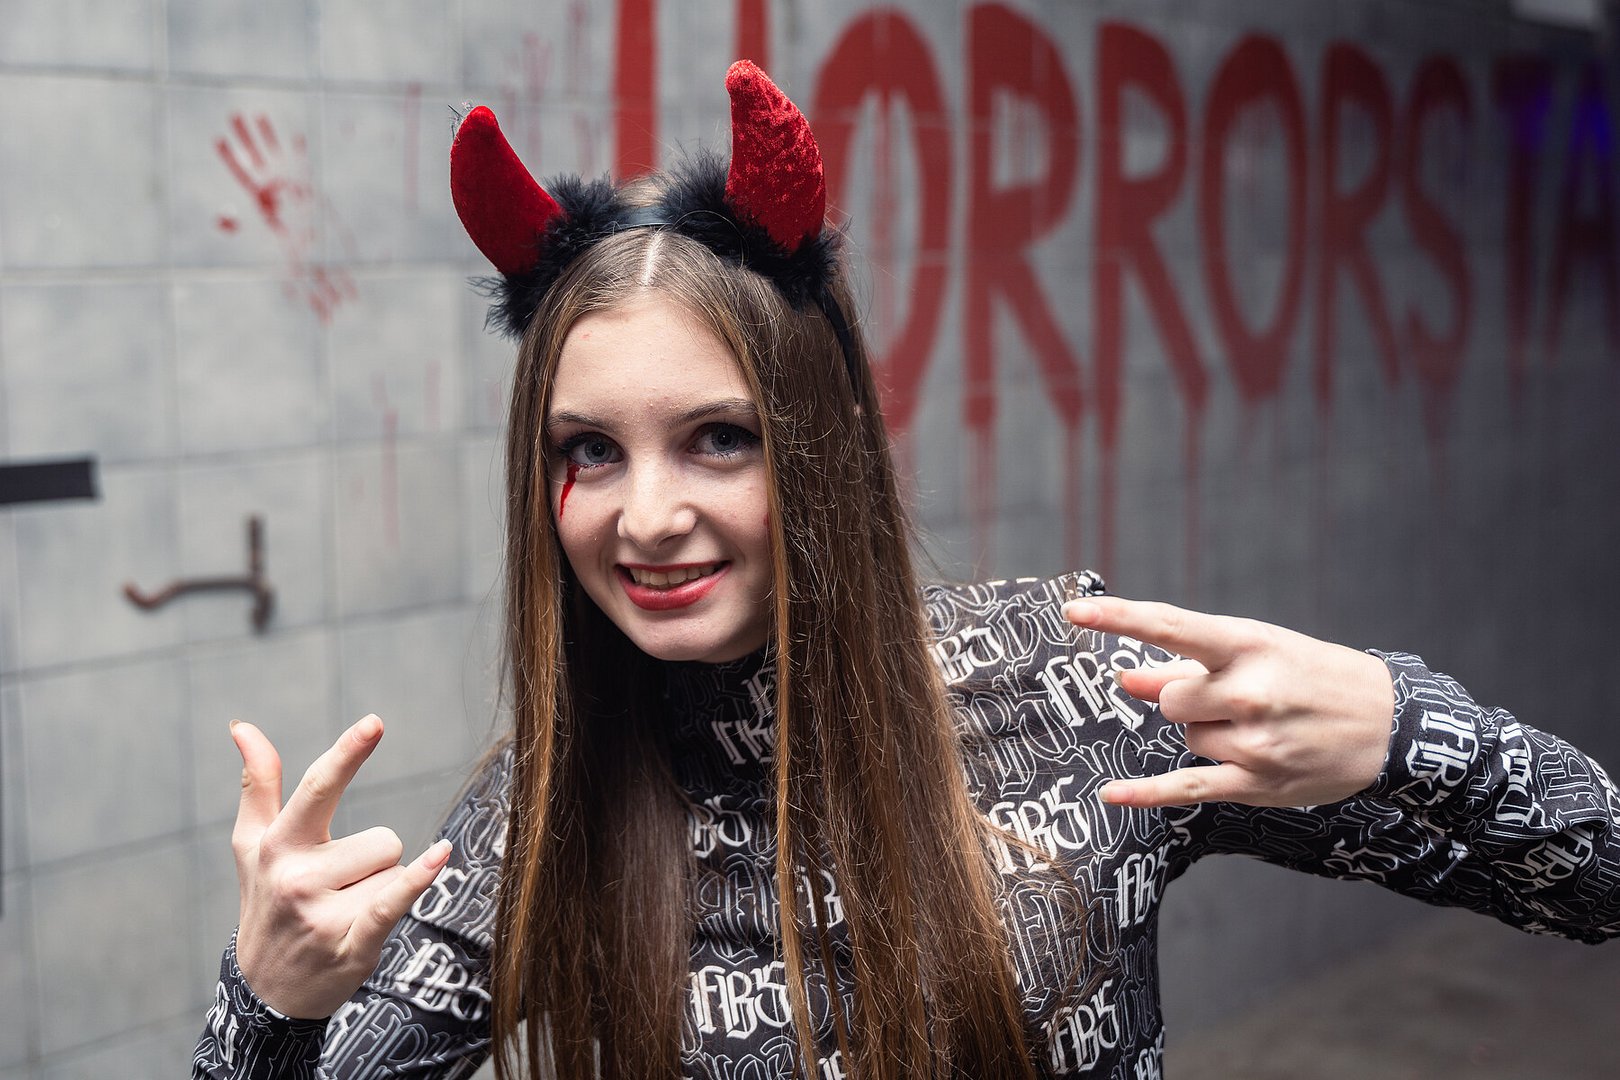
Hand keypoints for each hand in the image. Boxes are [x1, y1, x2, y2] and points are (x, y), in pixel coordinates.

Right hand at [230, 715, 451, 1018]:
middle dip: (373, 860)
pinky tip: (439, 856)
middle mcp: (297, 876)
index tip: (375, 722)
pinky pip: (393, 900)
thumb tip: (243, 727)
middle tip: (339, 888)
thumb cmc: (266, 903)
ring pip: (394, 869)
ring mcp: (323, 911)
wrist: (266, 993)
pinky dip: (417, 881)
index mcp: (277, 845)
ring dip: (381, 888)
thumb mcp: (252, 845)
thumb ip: (257, 784)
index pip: (317, 788)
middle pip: (382, 839)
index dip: (348, 754)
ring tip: (346, 911)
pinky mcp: (351, 942)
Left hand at [1062, 597, 1394, 808]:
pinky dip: (1145, 792)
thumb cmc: (1314, 676)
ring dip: (1206, 731)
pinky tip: (1111, 794)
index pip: (1171, 625)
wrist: (1389, 723)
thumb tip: (1127, 678)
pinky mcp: (1256, 783)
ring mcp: (1254, 742)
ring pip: (1185, 736)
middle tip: (1233, 697)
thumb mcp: (1262, 650)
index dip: (1118, 617)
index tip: (1075, 611)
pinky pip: (1185, 786)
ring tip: (1257, 726)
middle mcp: (1250, 693)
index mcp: (1249, 646)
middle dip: (1186, 697)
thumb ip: (1190, 662)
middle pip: (1169, 697)